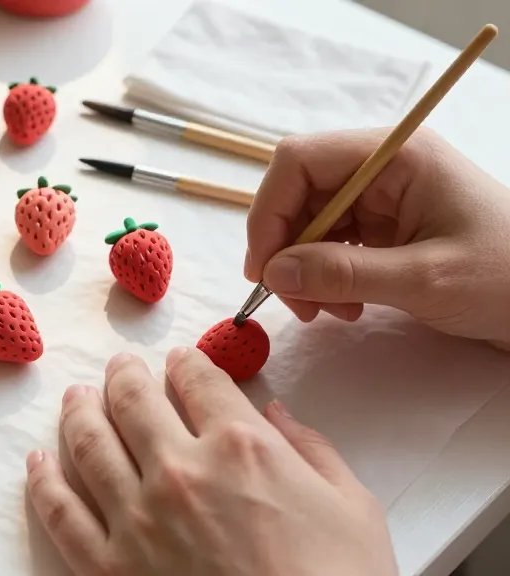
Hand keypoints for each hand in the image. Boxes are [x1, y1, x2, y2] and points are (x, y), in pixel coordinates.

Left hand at [26, 350, 396, 575]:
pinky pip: (62, 512)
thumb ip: (311, 450)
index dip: (186, 363)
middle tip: (119, 368)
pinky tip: (38, 463)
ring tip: (76, 399)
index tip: (179, 361)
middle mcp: (180, 471)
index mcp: (241, 447)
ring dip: (79, 413)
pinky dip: (43, 481)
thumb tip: (277, 414)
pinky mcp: (109, 568)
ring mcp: (137, 519)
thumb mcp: (353, 509)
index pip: (199, 382)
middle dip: (124, 376)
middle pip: (133, 401)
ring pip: (89, 444)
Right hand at [245, 128, 509, 348]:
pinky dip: (323, 277)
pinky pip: (329, 244)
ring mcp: (382, 197)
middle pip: (297, 193)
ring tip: (327, 311)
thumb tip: (274, 271)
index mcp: (396, 156)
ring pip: (307, 223)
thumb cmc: (506, 279)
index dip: (270, 210)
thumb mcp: (424, 279)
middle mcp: (382, 168)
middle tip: (293, 300)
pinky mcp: (383, 227)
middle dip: (285, 248)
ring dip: (303, 270)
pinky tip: (345, 306)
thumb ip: (344, 273)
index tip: (264, 267)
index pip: (299, 161)